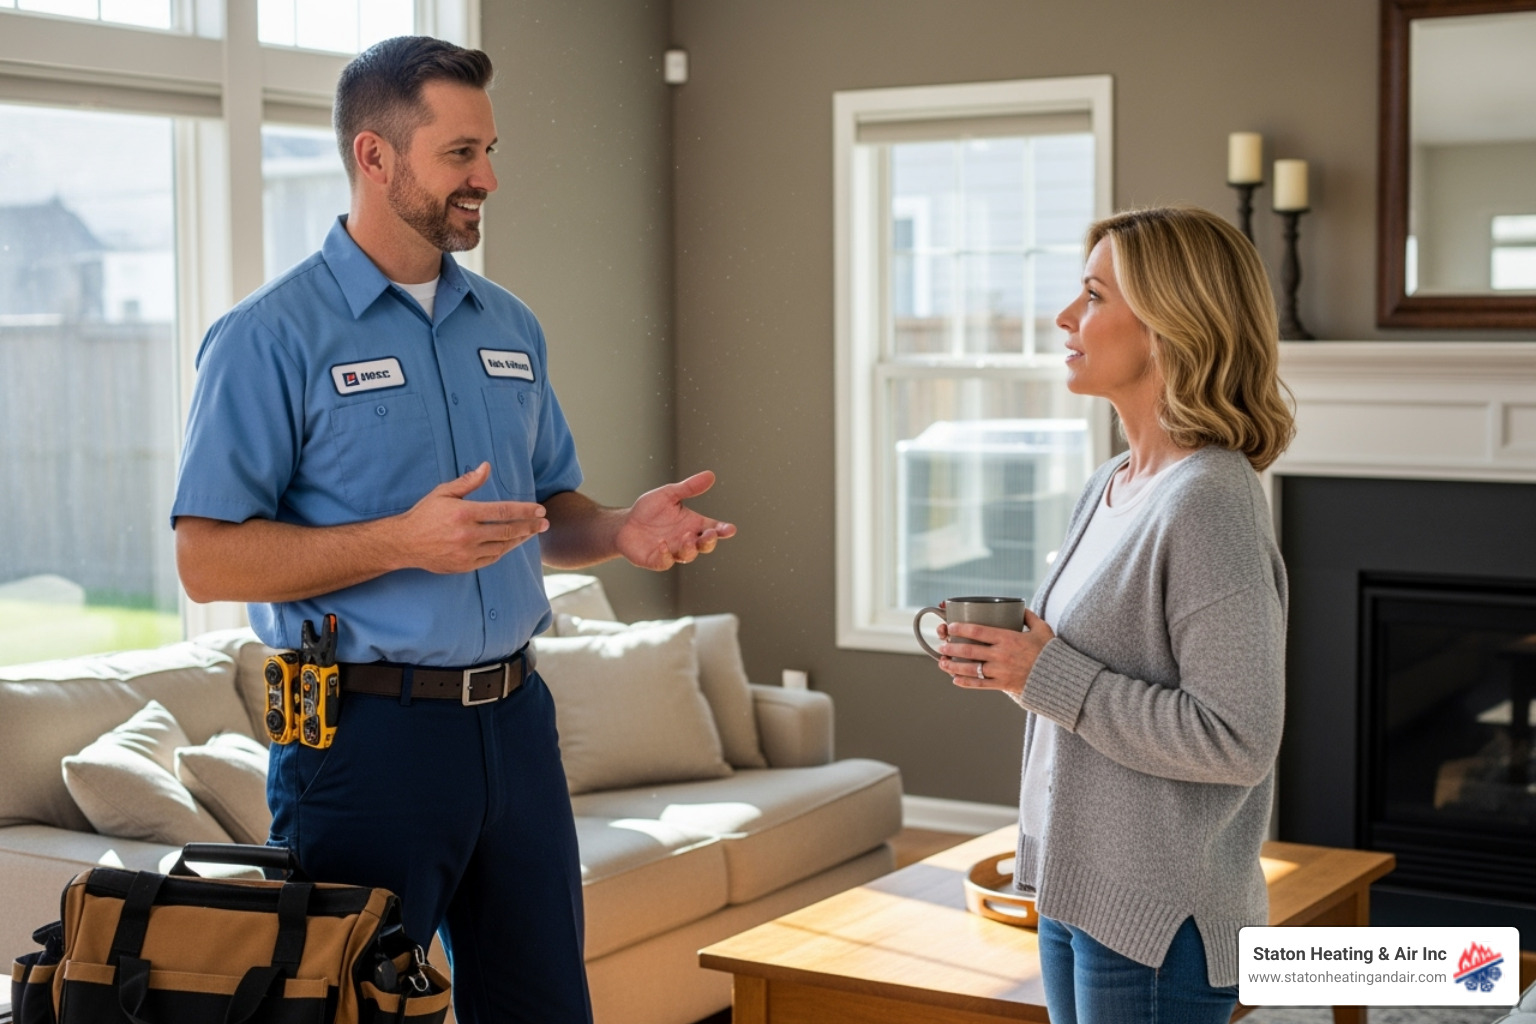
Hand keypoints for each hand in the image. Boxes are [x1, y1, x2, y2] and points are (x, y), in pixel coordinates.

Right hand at [395, 463, 547, 573]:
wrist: (404, 543)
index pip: (503, 511)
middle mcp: (468, 534)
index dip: (525, 511)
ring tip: (531, 533)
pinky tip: (511, 544)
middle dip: (530, 527)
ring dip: (519, 540)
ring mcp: (467, 552)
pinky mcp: (464, 566)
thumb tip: (487, 466)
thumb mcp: (443, 492)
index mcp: (464, 513)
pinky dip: (503, 551)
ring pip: (502, 547)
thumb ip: (468, 481)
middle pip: (508, 531)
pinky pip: (491, 559)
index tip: (540, 510)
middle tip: (544, 524)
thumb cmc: (425, 514)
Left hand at [614, 470, 736, 570]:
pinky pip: (665, 562)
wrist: (625, 524)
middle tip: (710, 534)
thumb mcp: (669, 494)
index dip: (723, 530)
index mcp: (693, 524)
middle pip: (705, 545)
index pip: (713, 529)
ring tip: (686, 538)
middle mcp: (686, 540)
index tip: (730, 529)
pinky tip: (663, 544)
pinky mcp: (657, 561)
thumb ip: (689, 487)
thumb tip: (710, 475)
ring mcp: (673, 552)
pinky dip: (666, 555)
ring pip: (688, 555)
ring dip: (690, 548)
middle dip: (709, 541)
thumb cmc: (649, 510)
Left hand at [936, 609, 1053, 698]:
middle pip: (970, 650)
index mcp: (1008, 638)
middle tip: (942, 645)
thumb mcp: (1042, 629)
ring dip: (954, 666)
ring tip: (942, 663)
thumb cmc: (1049, 652)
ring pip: (971, 669)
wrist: (1058, 678)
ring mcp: (1001, 671)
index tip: (951, 627)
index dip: (961, 628)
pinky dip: (966, 683)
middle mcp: (1001, 655)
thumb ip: (1029, 616)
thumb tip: (1019, 607)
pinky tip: (955, 680)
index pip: (978, 631)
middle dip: (952, 648)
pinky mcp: (1003, 685)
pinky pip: (981, 684)